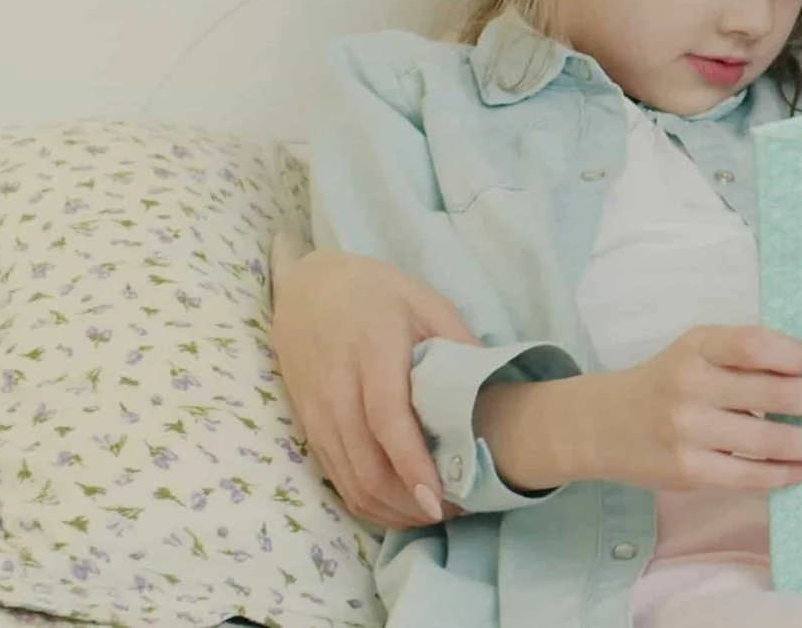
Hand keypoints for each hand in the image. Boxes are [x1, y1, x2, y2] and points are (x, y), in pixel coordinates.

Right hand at [269, 235, 473, 527]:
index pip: (387, 420)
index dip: (412, 464)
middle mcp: (337, 389)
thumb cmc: (375, 292)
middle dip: (410, 500)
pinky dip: (368, 501)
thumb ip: (459, 343)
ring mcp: (317, 412)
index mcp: (372, 351)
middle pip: (367, 463)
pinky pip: (336, 477)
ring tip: (435, 514)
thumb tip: (495, 389)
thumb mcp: (427, 302)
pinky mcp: (308, 427)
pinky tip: (400, 505)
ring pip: (349, 480)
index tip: (439, 496)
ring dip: (391, 509)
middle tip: (456, 510)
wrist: (306, 287)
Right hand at [564, 326, 801, 492]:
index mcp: (697, 347)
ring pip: (769, 442)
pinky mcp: (688, 472)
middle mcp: (690, 386)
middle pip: (774, 396)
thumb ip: (742, 356)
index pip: (754, 344)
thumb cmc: (666, 380)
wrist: (600, 425)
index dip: (794, 354)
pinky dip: (786, 474)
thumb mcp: (695, 350)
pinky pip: (750, 476)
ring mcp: (688, 432)